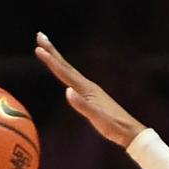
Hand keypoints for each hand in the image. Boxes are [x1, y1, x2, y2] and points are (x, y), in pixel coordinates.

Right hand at [34, 32, 145, 147]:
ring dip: (58, 60)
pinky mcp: (94, 97)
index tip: (38, 49)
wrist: (131, 132)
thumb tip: (67, 91)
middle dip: (52, 51)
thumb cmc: (114, 128)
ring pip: (71, 71)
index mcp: (87, 90)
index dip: (51, 61)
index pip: (65, 73)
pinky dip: (67, 73)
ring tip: (48, 51)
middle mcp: (89, 86)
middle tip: (40, 35)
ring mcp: (92, 91)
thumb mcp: (97, 118)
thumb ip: (82, 105)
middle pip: (67, 66)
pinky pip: (76, 80)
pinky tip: (66, 75)